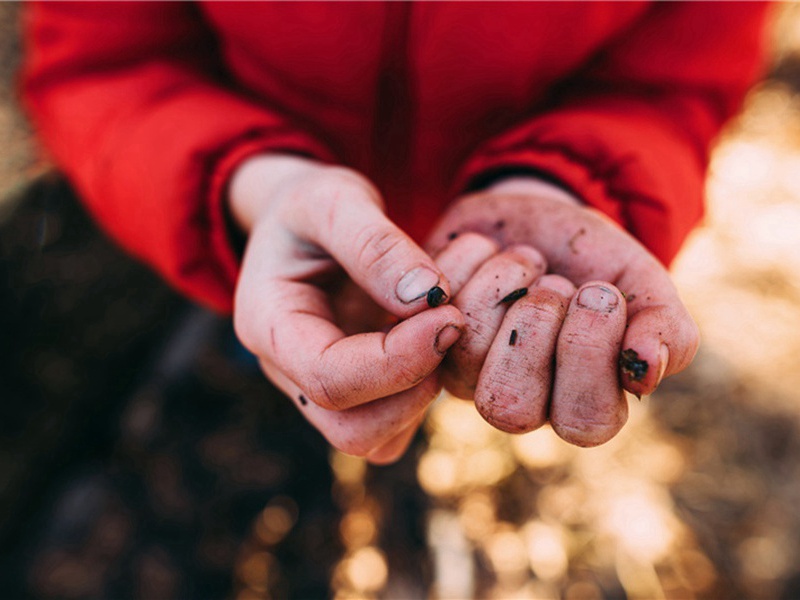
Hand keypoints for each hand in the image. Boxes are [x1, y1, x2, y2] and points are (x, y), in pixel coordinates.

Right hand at [229, 155, 463, 462]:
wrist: (303, 223)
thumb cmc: (310, 206)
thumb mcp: (333, 198)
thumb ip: (374, 243)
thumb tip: (427, 295)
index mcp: (268, 325)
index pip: (329, 378)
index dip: (397, 359)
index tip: (448, 315)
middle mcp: (289, 372)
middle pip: (351, 430)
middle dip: (413, 388)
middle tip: (451, 325)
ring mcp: (320, 389)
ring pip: (375, 440)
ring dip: (421, 396)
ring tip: (440, 329)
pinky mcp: (354, 392)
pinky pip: (393, 427)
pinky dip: (422, 395)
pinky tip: (432, 340)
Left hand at [426, 178, 698, 446]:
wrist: (535, 213)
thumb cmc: (592, 260)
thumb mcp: (641, 282)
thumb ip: (664, 325)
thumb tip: (648, 368)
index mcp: (580, 402)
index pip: (585, 423)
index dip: (589, 355)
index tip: (598, 292)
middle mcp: (520, 399)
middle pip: (510, 409)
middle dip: (536, 327)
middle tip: (555, 283)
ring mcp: (465, 372)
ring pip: (466, 357)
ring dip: (503, 287)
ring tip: (525, 258)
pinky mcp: (425, 333)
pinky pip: (431, 312)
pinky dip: (468, 262)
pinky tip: (487, 249)